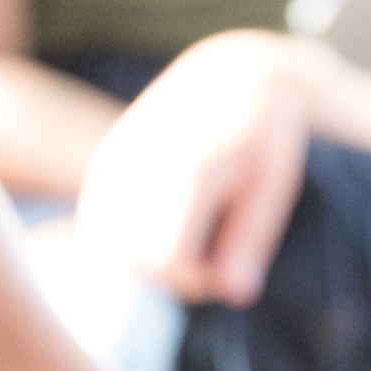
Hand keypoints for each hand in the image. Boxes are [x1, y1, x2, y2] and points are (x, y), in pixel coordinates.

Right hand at [76, 31, 318, 304]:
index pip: (166, 258)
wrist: (233, 74)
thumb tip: (237, 296)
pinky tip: (160, 224)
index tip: (227, 264)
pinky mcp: (103, 162)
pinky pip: (95, 230)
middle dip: (169, 274)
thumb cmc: (263, 136)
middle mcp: (141, 160)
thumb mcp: (275, 185)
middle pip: (133, 261)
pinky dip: (123, 241)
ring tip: (184, 234)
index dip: (198, 278)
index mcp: (188, 167)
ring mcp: (115, 159)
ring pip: (106, 250)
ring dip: (143, 260)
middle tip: (208, 251)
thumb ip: (251, 241)